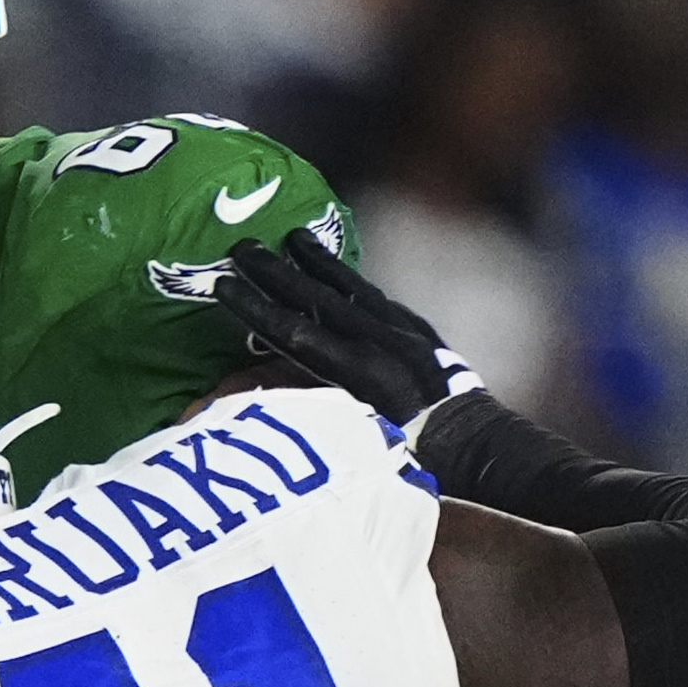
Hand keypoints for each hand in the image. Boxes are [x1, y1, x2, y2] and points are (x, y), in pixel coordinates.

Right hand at [213, 236, 466, 428]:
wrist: (463, 437)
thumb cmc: (399, 449)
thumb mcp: (350, 429)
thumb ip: (314, 399)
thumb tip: (265, 379)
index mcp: (356, 372)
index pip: (292, 331)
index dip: (254, 307)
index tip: (224, 284)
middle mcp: (375, 341)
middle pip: (315, 299)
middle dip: (275, 273)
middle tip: (243, 247)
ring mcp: (398, 329)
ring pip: (349, 288)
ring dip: (316, 262)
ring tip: (291, 237)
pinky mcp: (414, 327)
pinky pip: (373, 295)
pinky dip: (349, 278)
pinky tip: (333, 266)